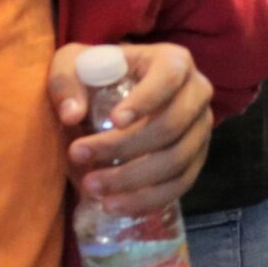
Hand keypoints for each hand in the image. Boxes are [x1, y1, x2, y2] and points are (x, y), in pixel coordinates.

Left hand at [50, 42, 213, 213]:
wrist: (121, 89)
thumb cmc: (98, 72)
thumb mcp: (75, 63)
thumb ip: (66, 81)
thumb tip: (71, 115)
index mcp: (174, 61)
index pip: (168, 80)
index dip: (144, 102)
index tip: (112, 121)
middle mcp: (197, 92)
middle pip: (171, 126)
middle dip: (124, 148)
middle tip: (77, 156)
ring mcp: (202, 128)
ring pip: (177, 160)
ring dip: (133, 180)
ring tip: (92, 188)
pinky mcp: (197, 157)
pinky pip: (181, 184)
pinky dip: (149, 198)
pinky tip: (116, 205)